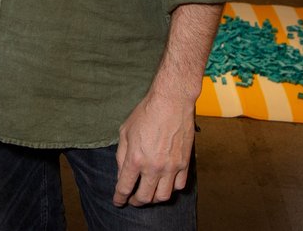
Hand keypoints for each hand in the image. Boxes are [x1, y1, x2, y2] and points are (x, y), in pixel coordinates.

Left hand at [112, 89, 194, 205]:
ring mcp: (171, 167)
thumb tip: (122, 173)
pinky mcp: (185, 163)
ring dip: (154, 198)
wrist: (171, 102)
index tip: (118, 202)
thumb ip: (122, 155)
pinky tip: (165, 183)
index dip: (119, 198)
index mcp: (135, 159)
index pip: (125, 187)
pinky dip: (171, 189)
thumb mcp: (125, 131)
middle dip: (136, 202)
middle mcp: (154, 167)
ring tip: (149, 193)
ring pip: (163, 196)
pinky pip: (179, 186)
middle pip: (145, 197)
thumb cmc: (146, 113)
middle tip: (132, 199)